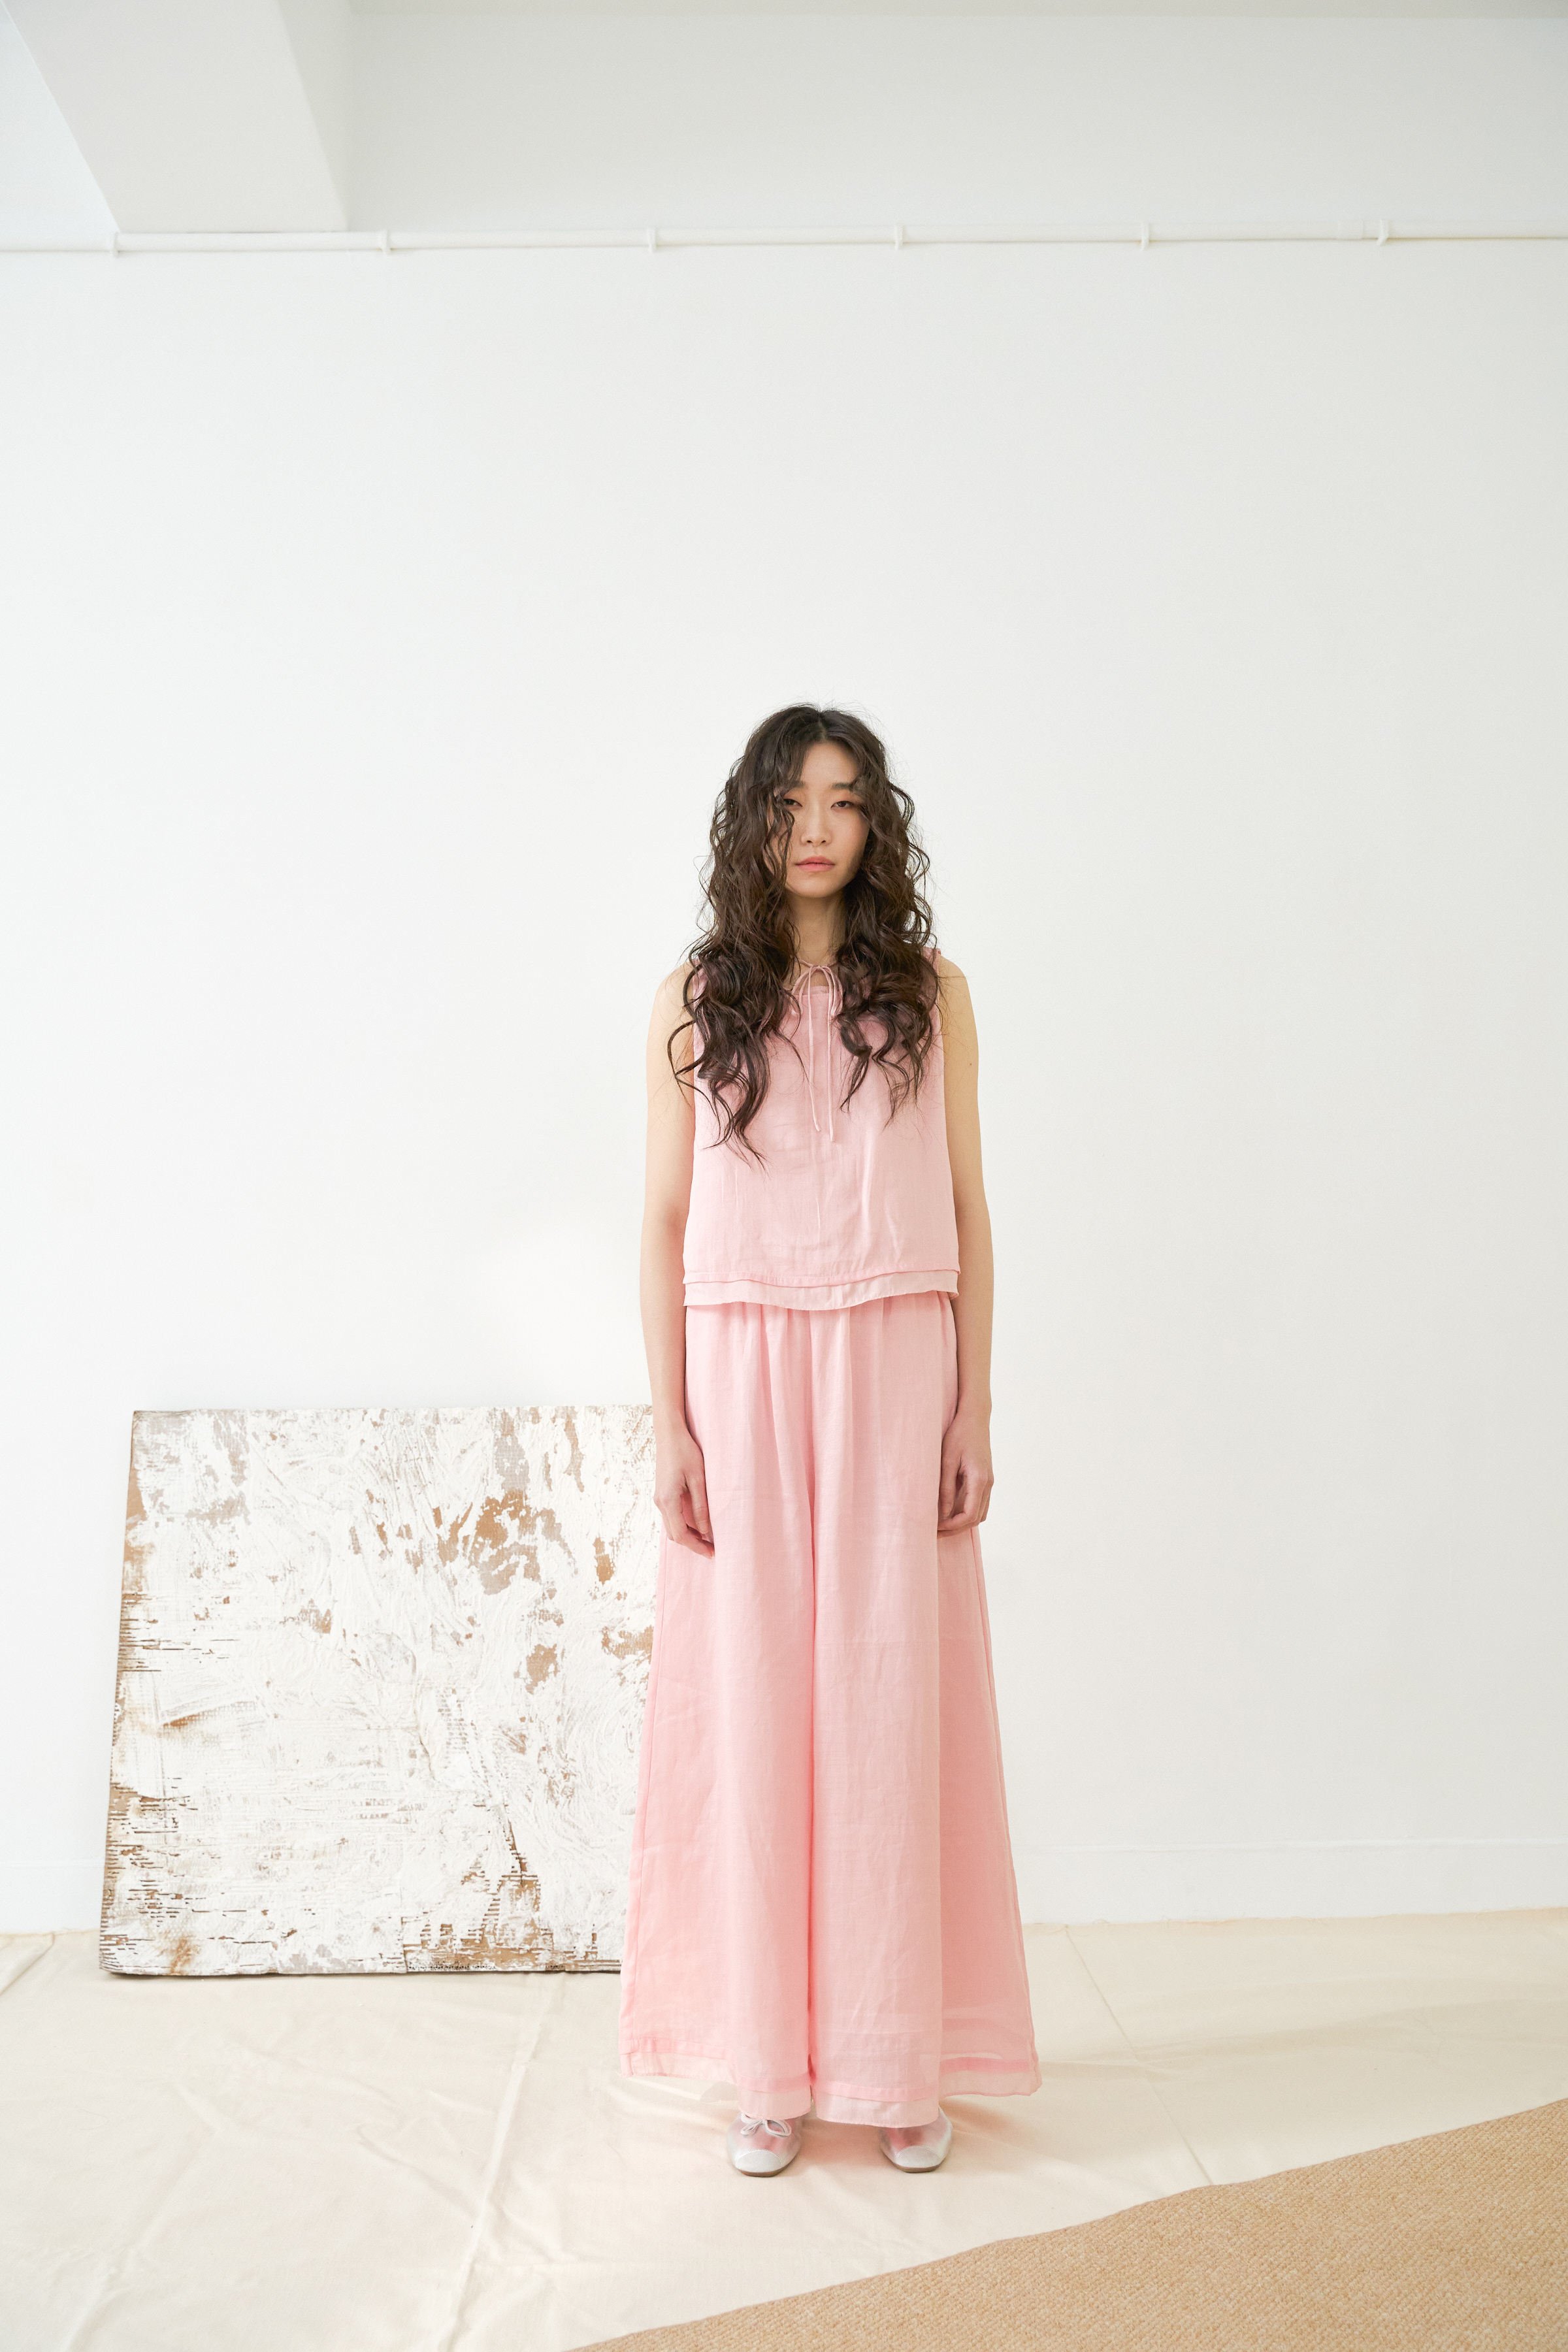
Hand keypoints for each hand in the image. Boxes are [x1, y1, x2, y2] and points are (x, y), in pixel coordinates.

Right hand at [654, 1422, 714, 1555]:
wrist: (669, 1434)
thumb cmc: (685, 1452)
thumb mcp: (698, 1478)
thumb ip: (701, 1506)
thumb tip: (705, 1530)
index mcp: (668, 1500)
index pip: (681, 1535)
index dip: (696, 1546)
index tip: (712, 1552)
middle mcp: (660, 1502)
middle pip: (674, 1535)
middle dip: (692, 1544)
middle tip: (712, 1548)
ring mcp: (659, 1498)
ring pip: (671, 1527)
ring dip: (688, 1536)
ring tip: (707, 1538)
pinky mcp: (662, 1494)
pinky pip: (671, 1517)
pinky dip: (683, 1525)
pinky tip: (697, 1524)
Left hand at [937, 1407, 992, 1533]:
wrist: (974, 1418)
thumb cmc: (958, 1435)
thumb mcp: (946, 1461)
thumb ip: (945, 1489)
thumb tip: (943, 1514)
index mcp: (979, 1480)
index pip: (969, 1515)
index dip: (952, 1526)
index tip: (935, 1527)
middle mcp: (988, 1484)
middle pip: (976, 1519)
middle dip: (956, 1528)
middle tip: (935, 1531)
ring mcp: (989, 1482)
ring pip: (980, 1514)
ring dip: (962, 1522)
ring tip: (942, 1524)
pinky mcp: (986, 1479)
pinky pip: (980, 1504)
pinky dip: (968, 1513)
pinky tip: (951, 1511)